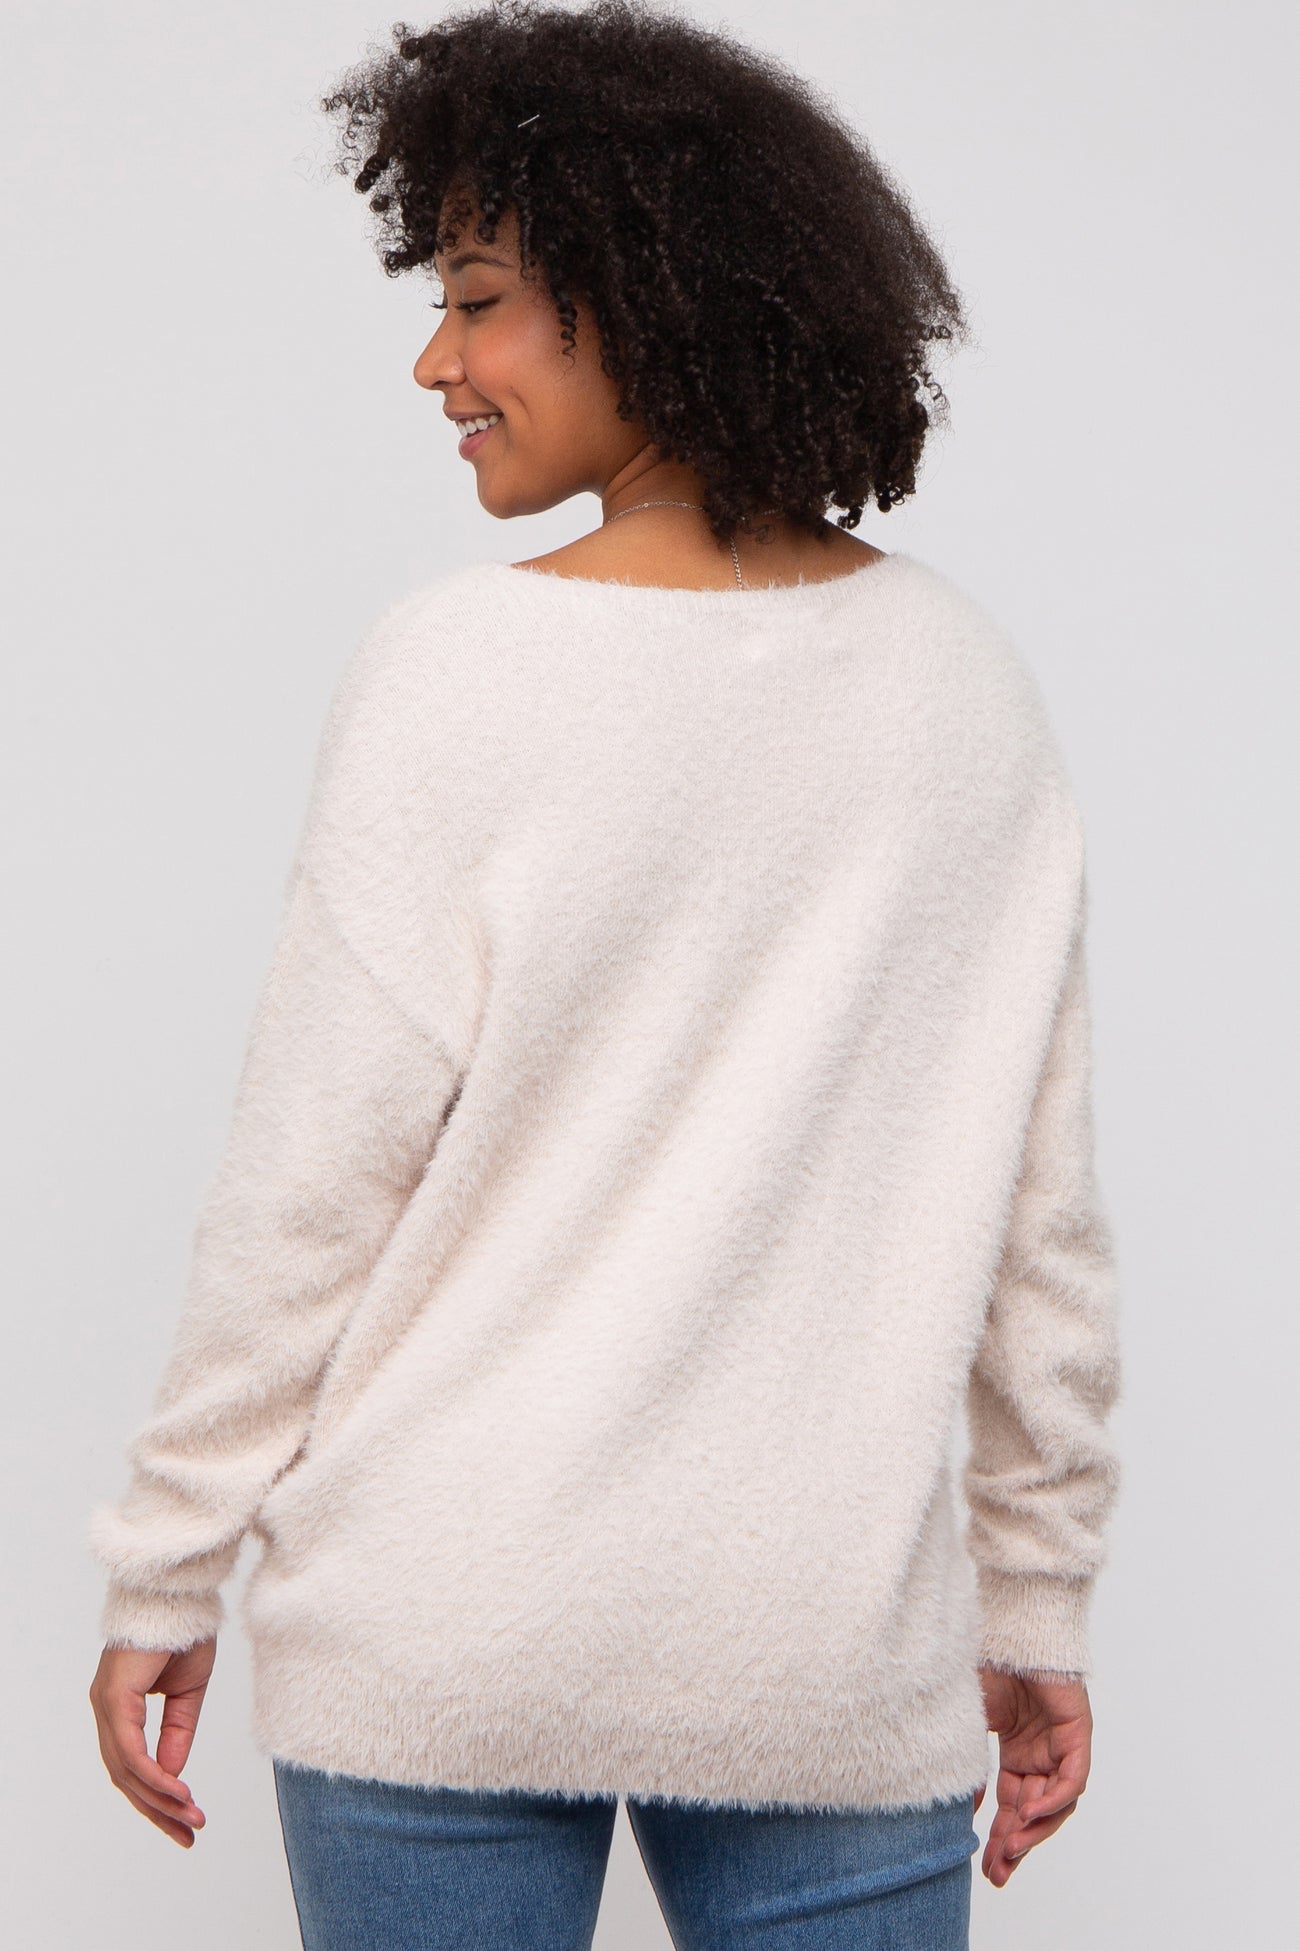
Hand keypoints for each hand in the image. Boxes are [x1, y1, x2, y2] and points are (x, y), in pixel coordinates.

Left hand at [89, 1638, 215, 1846]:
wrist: (179, 1594)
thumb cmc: (182, 1634)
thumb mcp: (187, 1694)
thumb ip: (178, 1733)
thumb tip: (173, 1775)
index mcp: (119, 1708)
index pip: (131, 1766)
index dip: (157, 1797)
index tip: (187, 1819)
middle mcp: (105, 1709)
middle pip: (125, 1777)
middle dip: (158, 1809)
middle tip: (189, 1834)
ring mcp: (105, 1704)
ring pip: (126, 1770)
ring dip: (159, 1798)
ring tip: (190, 1816)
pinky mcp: (113, 1697)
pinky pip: (129, 1750)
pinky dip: (152, 1775)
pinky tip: (176, 1789)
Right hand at [973, 1664, 1091, 1886]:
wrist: (1008, 1626)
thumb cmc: (986, 1663)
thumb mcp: (969, 1723)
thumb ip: (968, 1764)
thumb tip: (965, 1808)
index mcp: (1017, 1752)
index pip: (1013, 1805)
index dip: (1000, 1836)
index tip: (985, 1866)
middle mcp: (1042, 1754)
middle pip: (1035, 1812)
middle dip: (1017, 1844)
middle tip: (998, 1874)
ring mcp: (1061, 1745)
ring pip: (1057, 1804)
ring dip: (1035, 1830)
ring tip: (1011, 1850)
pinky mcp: (1078, 1732)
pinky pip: (1072, 1780)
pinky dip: (1053, 1800)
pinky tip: (1029, 1814)